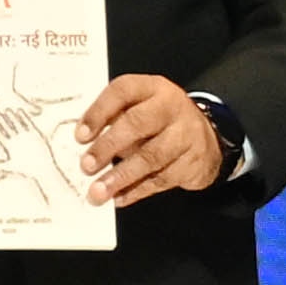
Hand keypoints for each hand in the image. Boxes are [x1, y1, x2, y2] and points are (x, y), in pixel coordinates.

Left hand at [77, 75, 227, 204]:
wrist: (205, 137)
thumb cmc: (160, 120)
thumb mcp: (140, 107)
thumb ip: (113, 119)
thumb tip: (83, 143)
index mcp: (152, 88)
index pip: (122, 91)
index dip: (98, 113)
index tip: (80, 136)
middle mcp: (171, 107)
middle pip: (137, 123)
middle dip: (107, 147)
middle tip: (86, 166)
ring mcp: (186, 135)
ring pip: (151, 157)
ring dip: (120, 176)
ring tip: (98, 191)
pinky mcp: (193, 162)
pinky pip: (162, 179)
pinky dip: (137, 190)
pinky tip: (119, 197)